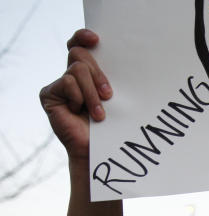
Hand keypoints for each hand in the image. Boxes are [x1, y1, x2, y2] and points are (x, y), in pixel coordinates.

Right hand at [38, 29, 110, 162]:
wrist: (99, 150)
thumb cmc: (111, 126)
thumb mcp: (114, 99)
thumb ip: (110, 80)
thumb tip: (122, 61)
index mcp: (88, 74)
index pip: (80, 46)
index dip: (83, 37)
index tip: (96, 39)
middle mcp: (71, 76)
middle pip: (80, 54)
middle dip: (98, 74)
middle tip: (109, 95)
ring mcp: (60, 84)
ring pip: (77, 69)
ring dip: (92, 92)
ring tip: (99, 113)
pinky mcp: (49, 94)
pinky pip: (67, 82)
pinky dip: (79, 97)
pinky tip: (79, 111)